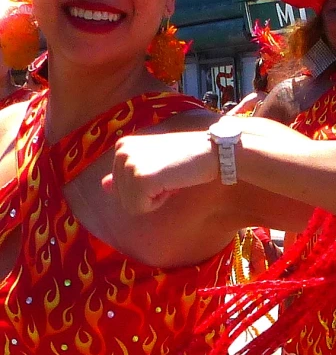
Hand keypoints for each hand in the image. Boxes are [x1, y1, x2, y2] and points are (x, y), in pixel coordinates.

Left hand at [102, 131, 216, 214]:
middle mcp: (121, 152)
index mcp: (122, 146)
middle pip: (122, 197)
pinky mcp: (140, 179)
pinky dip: (159, 202)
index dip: (145, 186)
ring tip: (172, 177)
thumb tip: (104, 186)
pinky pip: (141, 208)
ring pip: (130, 205)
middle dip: (148, 193)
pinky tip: (173, 183)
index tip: (165, 169)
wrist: (213, 151)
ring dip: (155, 198)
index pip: (119, 186)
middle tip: (170, 173)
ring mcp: (129, 165)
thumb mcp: (154, 163)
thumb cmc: (188, 157)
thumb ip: (127, 174)